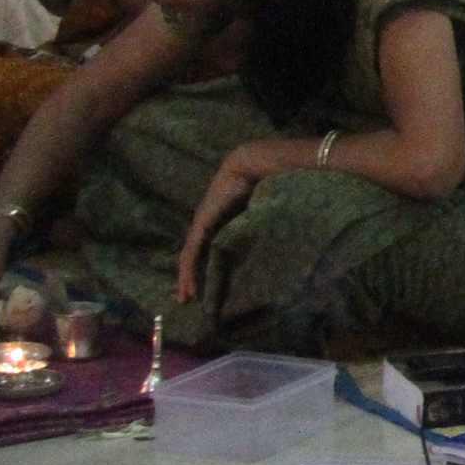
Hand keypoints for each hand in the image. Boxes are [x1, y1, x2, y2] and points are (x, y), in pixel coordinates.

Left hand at [172, 140, 281, 315]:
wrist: (253, 166)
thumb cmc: (265, 185)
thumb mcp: (261, 213)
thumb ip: (261, 227)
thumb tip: (278, 244)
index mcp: (223, 222)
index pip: (209, 250)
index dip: (207, 268)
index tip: (208, 288)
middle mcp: (208, 225)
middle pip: (195, 256)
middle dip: (191, 278)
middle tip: (189, 299)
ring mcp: (202, 225)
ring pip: (189, 257)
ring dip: (187, 278)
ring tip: (186, 297)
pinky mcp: (201, 225)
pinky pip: (190, 252)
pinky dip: (188, 270)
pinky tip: (187, 284)